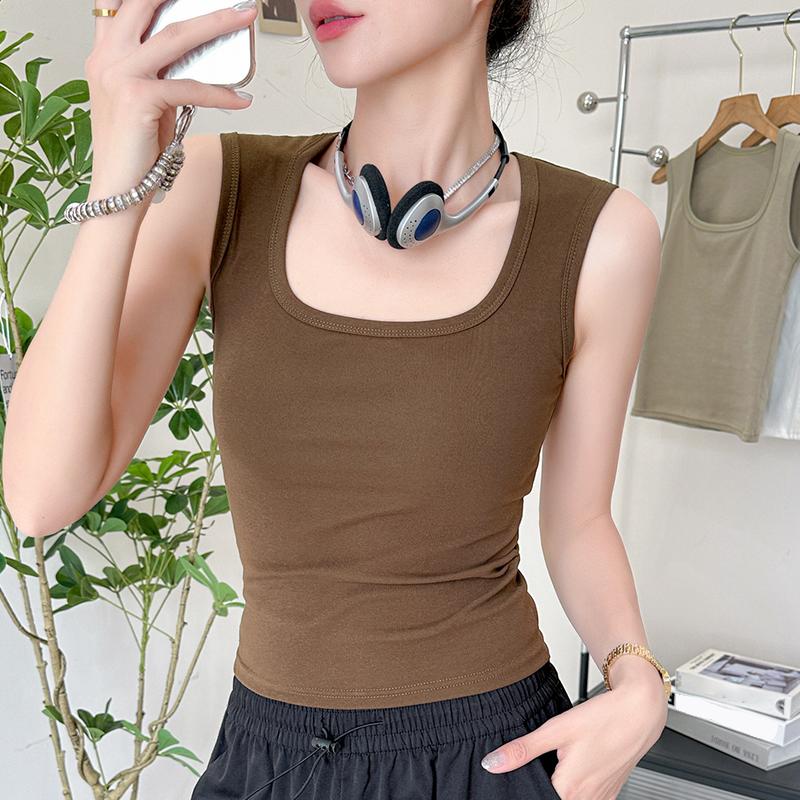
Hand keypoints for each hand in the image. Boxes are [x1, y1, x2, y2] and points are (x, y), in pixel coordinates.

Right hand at [84, 0, 256, 193]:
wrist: (119, 190)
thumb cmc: (135, 151)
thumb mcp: (144, 102)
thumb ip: (159, 74)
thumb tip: (197, 60)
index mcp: (104, 54)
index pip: (120, 5)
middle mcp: (107, 58)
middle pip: (148, 5)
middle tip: (227, 0)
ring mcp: (119, 75)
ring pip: (175, 36)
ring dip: (215, 24)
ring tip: (244, 19)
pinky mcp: (138, 99)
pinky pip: (189, 88)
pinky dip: (220, 93)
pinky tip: (241, 99)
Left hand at [480, 674, 666, 798]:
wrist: (639, 710)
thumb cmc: (603, 718)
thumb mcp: (556, 729)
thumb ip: (522, 750)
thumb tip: (492, 764)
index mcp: (570, 790)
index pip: (536, 796)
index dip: (525, 786)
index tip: (522, 774)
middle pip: (552, 797)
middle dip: (542, 783)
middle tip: (546, 759)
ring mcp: (601, 798)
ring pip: (570, 798)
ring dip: (560, 785)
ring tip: (559, 760)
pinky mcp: (610, 792)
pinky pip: (587, 797)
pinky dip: (576, 785)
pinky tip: (573, 764)